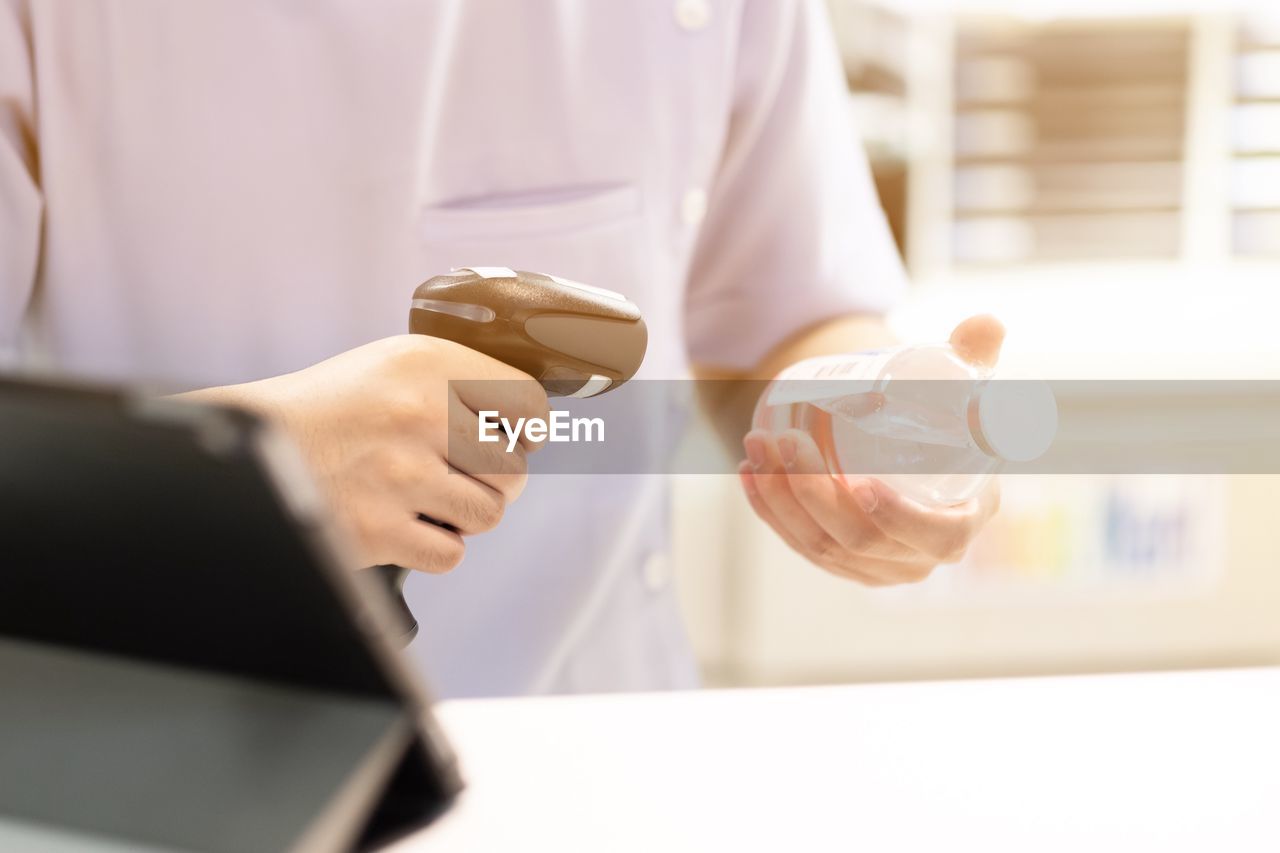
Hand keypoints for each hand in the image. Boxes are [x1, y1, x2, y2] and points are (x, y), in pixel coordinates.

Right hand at [189, 335, 548, 572]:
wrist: (256, 442)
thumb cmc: (333, 406)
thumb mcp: (396, 363)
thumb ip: (462, 381)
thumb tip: (532, 419)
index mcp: (427, 365)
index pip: (529, 405)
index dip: (526, 429)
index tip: (510, 437)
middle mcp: (417, 414)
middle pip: (515, 468)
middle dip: (495, 479)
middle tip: (461, 473)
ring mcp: (400, 475)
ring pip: (489, 513)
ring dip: (466, 514)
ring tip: (433, 498)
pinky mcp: (379, 529)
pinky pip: (451, 553)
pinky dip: (435, 547)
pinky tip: (409, 523)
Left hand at [737, 315, 1003, 585]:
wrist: (908, 447)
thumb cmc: (943, 418)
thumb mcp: (964, 387)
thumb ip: (977, 353)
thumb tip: (986, 324)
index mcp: (963, 519)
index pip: (938, 536)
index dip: (897, 517)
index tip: (859, 483)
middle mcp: (918, 556)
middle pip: (861, 540)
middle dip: (814, 493)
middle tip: (788, 440)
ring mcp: (875, 565)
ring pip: (821, 546)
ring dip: (781, 498)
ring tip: (758, 445)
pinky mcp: (840, 562)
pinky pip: (799, 546)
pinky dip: (770, 512)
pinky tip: (750, 475)